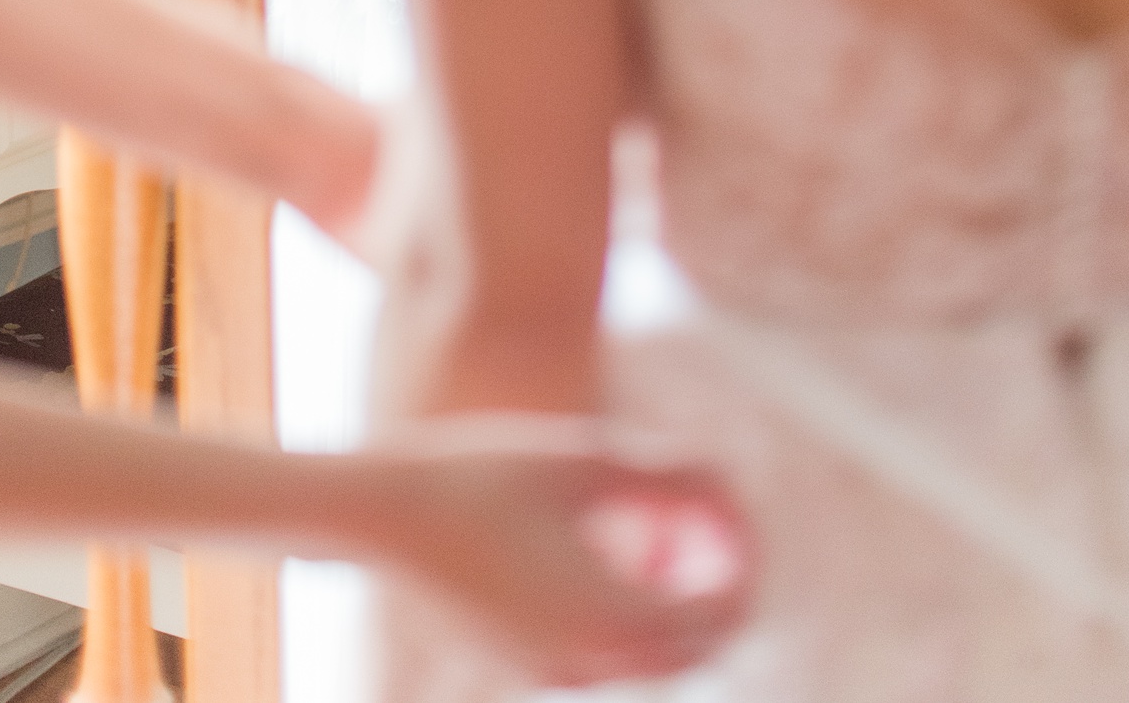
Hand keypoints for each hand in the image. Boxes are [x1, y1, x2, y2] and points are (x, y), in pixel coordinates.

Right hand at [380, 416, 753, 686]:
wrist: (385, 514)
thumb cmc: (485, 473)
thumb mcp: (584, 458)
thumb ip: (665, 472)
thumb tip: (729, 481)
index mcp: (612, 616)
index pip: (717, 615)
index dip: (743, 564)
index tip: (739, 516)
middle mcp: (587, 662)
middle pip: (690, 648)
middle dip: (715, 591)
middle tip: (718, 529)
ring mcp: (550, 670)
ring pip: (646, 656)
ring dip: (672, 605)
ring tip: (665, 534)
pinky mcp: (522, 662)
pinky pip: (602, 654)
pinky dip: (627, 615)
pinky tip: (613, 555)